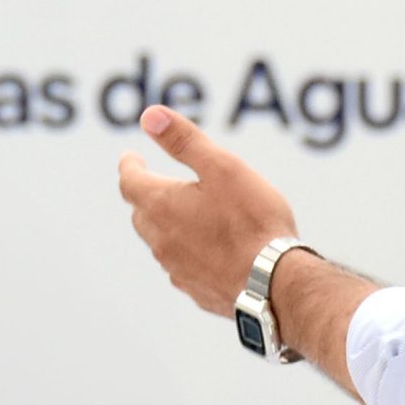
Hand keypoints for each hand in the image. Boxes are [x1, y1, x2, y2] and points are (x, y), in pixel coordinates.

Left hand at [116, 105, 296, 316]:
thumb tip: (149, 114)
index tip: (131, 157)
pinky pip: (181, 266)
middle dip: (146, 195)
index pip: (130, 181)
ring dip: (166, 225)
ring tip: (185, 214)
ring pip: (160, 242)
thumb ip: (184, 140)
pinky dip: (186, 251)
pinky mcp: (195, 290)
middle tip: (157, 182)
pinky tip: (205, 250)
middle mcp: (160, 240)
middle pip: (141, 213)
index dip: (129, 165)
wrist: (274, 283)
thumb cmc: (251, 220)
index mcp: (161, 206)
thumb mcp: (222, 167)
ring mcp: (176, 269)